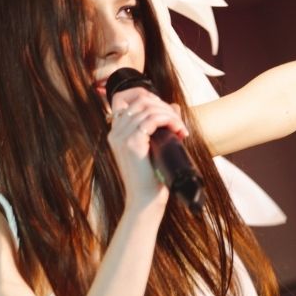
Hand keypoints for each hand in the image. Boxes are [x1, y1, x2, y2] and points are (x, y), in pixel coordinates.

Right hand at [107, 87, 187, 212]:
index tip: (162, 107)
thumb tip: (174, 106)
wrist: (145, 200)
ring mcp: (121, 136)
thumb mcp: (154, 146)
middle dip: (163, 106)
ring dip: (170, 115)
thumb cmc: (151, 176)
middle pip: (140, 101)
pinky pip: (152, 119)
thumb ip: (160, 125)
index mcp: (116, 132)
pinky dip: (169, 121)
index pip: (123, 98)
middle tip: (178, 123)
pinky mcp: (131, 142)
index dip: (144, 95)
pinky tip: (178, 131)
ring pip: (148, 108)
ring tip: (181, 129)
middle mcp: (115, 132)